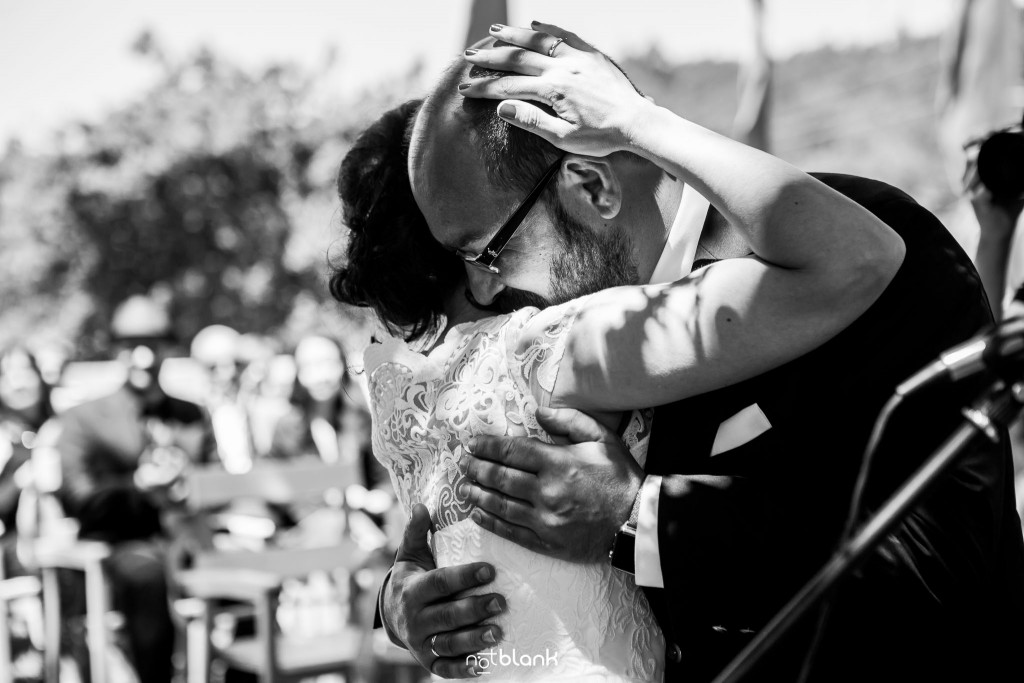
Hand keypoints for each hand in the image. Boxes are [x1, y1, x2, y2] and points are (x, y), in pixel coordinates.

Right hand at [382, 504, 505, 677]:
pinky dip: (462, 669)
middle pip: (446, 615)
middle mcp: (415, 618)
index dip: (464, 577)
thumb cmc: (410, 578)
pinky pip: (445, 668)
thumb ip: (416, 532)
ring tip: (499, 632)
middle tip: (502, 602)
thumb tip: (421, 505)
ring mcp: (421, 642)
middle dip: (474, 609)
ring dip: (473, 640)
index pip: (440, 583)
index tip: (490, 570)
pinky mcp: (428, 661)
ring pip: (448, 643)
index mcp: (412, 590)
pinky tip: (483, 664)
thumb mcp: (409, 555)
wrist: (391, 615)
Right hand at [459, 21, 652, 157]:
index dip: (485, 88)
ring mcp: (578, 58)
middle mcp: (564, 68)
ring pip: (540, 40)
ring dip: (514, 35)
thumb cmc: (601, 137)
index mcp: (554, 90)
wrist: (637, 123)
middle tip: (470, 57)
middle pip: (519, 58)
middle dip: (491, 57)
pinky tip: (534, 25)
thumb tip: (501, 107)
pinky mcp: (592, 55)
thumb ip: (532, 121)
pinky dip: (548, 28)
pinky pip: (566, 35)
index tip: (466, 89)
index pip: (509, 86)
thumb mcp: (563, 138)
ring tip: (494, 32)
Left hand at [460, 408, 642, 562]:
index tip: (472, 443)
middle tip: (463, 463)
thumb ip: (569, 421)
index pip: (512, 451)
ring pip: (501, 505)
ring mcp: (545, 519)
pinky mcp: (548, 542)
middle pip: (501, 477)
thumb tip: (538, 412)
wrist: (638, 521)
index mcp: (558, 463)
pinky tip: (477, 515)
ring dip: (478, 495)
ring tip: (464, 488)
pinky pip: (512, 532)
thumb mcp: (602, 438)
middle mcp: (547, 491)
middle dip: (477, 469)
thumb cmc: (621, 476)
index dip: (487, 446)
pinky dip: (491, 522)